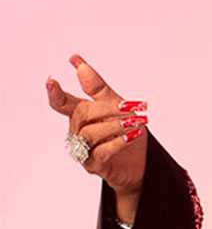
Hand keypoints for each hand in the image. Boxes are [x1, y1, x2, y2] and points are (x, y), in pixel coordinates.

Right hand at [46, 54, 147, 203]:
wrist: (142, 164)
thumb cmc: (127, 133)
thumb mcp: (119, 107)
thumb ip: (98, 88)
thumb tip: (78, 63)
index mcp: (81, 115)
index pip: (61, 103)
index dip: (55, 93)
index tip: (51, 80)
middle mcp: (77, 132)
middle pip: (81, 114)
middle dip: (106, 108)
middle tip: (132, 106)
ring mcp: (84, 150)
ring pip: (89, 133)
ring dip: (114, 125)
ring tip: (135, 122)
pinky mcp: (94, 166)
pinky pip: (100, 152)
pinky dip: (117, 142)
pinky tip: (132, 136)